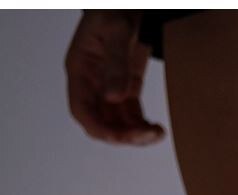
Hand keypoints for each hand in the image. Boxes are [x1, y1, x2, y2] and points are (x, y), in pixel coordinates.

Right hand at [65, 10, 165, 145]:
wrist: (128, 2)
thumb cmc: (115, 7)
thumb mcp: (116, 30)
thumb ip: (116, 63)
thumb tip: (114, 97)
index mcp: (80, 70)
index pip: (82, 110)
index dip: (98, 128)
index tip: (120, 137)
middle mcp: (92, 83)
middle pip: (101, 122)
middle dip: (122, 134)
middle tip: (147, 135)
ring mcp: (109, 86)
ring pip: (117, 122)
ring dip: (135, 133)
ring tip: (157, 133)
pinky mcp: (126, 86)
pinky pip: (131, 114)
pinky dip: (142, 124)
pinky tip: (156, 129)